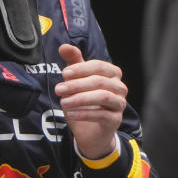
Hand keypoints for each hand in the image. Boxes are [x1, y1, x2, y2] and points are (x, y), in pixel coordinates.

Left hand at [54, 44, 127, 159]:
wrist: (91, 131)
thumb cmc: (86, 102)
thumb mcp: (78, 81)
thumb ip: (73, 63)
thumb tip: (64, 46)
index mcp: (112, 74)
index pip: (99, 66)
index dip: (81, 68)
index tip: (64, 73)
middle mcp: (119, 87)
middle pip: (99, 81)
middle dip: (77, 84)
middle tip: (58, 89)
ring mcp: (119, 104)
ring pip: (103, 96)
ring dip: (80, 98)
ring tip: (63, 102)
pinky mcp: (115, 120)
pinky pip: (101, 115)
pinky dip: (84, 113)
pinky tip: (71, 114)